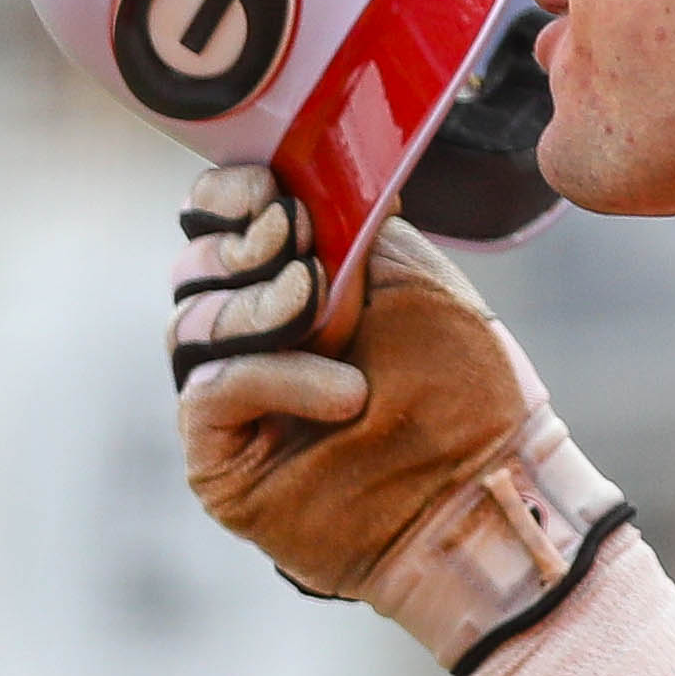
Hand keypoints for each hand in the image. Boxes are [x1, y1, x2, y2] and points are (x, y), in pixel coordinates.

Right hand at [162, 169, 628, 674]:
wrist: (483, 494)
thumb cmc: (461, 392)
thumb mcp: (410, 279)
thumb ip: (350, 224)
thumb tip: (302, 181)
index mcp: (285, 283)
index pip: (214, 220)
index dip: (231, 196)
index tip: (277, 194)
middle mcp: (248, 338)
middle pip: (193, 267)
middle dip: (248, 248)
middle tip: (309, 255)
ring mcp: (230, 400)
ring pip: (191, 325)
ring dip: (262, 308)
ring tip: (331, 319)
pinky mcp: (219, 457)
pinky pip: (211, 390)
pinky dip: (274, 375)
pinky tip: (344, 392)